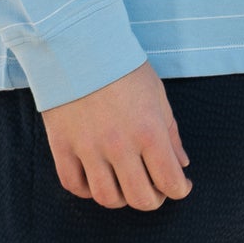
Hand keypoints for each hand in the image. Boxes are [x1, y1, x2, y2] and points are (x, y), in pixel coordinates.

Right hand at [39, 60, 192, 208]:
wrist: (79, 43)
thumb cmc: (123, 66)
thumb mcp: (156, 93)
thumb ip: (170, 132)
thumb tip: (181, 163)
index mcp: (148, 131)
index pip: (170, 182)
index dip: (179, 190)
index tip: (179, 185)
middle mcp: (119, 145)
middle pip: (140, 199)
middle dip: (153, 198)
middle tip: (154, 187)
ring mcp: (88, 148)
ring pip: (107, 198)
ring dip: (121, 198)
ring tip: (125, 183)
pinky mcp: (62, 146)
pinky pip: (74, 186)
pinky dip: (87, 189)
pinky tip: (96, 176)